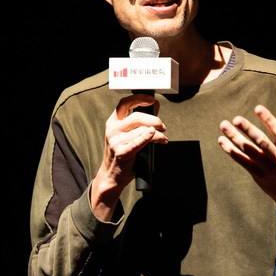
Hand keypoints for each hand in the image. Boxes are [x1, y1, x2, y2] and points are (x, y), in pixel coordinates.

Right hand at [90, 94, 167, 219]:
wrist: (111, 176)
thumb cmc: (121, 154)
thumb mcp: (125, 135)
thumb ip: (137, 122)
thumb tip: (155, 108)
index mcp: (112, 122)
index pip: (124, 103)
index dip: (139, 99)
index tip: (151, 100)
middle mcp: (112, 130)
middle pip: (137, 117)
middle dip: (154, 120)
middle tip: (163, 126)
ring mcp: (116, 141)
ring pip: (143, 130)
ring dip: (158, 133)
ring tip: (163, 138)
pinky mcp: (122, 152)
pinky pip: (140, 141)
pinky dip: (152, 138)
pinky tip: (160, 139)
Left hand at [218, 105, 275, 227]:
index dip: (268, 120)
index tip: (258, 108)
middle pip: (262, 143)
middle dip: (249, 130)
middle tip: (237, 119)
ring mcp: (267, 169)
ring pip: (249, 151)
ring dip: (235, 138)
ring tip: (224, 126)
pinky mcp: (258, 175)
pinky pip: (243, 161)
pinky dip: (232, 151)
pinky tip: (222, 141)